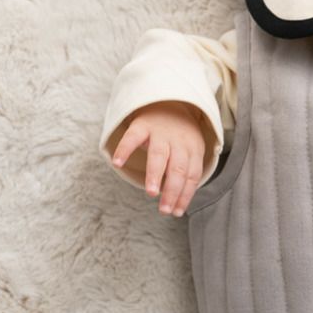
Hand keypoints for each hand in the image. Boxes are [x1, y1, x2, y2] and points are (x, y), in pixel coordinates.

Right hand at [111, 101, 206, 216]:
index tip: (177, 212)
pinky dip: (125, 149)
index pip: (192, 175)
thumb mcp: (190, 149)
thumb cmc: (179, 135)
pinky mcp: (143, 124)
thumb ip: (185, 172)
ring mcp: (160, 132)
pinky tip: (118, 162)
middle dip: (172, 191)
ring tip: (152, 193)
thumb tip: (178, 204)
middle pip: (178, 168)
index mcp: (194, 148)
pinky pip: (133, 137)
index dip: (185, 194)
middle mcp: (179, 141)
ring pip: (159, 155)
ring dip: (155, 175)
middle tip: (165, 210)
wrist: (169, 100)